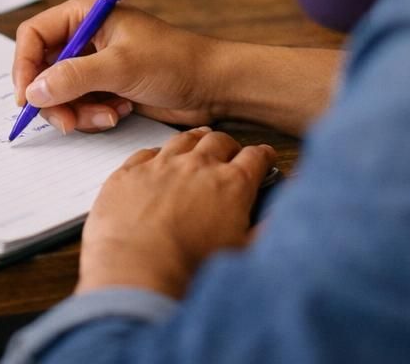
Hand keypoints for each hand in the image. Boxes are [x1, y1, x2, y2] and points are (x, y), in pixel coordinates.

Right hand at [12, 0, 220, 133]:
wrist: (212, 86)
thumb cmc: (175, 63)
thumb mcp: (121, 68)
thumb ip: (73, 78)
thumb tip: (33, 91)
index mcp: (87, 13)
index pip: (34, 35)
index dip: (25, 66)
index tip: (27, 98)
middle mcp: (86, 36)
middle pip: (42, 69)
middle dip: (55, 98)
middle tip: (69, 121)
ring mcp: (95, 62)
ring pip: (60, 92)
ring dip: (78, 111)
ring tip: (109, 115)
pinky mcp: (105, 85)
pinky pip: (79, 105)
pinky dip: (93, 115)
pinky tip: (120, 113)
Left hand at [76, 127, 275, 296]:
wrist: (138, 271)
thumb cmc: (189, 269)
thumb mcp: (243, 253)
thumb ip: (265, 229)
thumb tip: (280, 217)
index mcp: (231, 185)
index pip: (255, 157)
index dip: (263, 156)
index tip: (264, 158)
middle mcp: (197, 166)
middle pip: (219, 142)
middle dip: (229, 146)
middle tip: (230, 154)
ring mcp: (161, 165)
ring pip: (183, 139)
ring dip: (195, 141)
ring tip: (198, 143)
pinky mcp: (129, 173)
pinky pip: (146, 153)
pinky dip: (157, 155)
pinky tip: (157, 161)